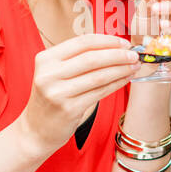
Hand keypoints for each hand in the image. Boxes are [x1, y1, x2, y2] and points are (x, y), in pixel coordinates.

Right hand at [17, 33, 142, 155]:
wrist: (36, 130)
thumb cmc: (52, 97)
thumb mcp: (55, 73)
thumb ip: (77, 59)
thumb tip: (114, 47)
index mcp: (45, 58)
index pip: (82, 43)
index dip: (107, 41)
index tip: (124, 42)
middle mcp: (49, 74)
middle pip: (92, 58)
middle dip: (118, 55)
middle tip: (134, 55)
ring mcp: (58, 93)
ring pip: (98, 76)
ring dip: (121, 69)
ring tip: (134, 66)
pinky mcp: (69, 109)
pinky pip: (99, 92)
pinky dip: (116, 84)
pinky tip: (125, 79)